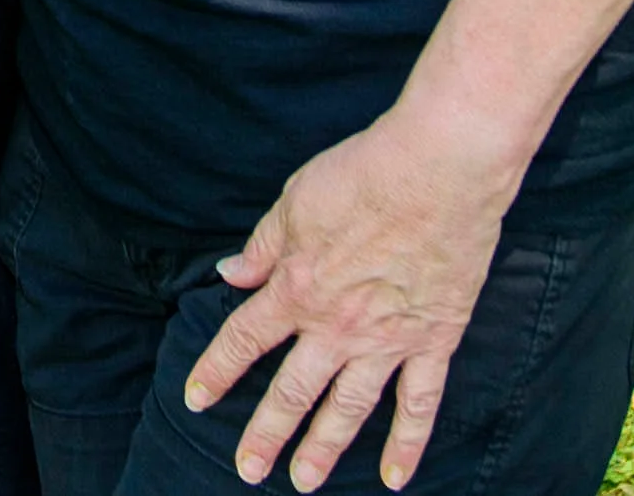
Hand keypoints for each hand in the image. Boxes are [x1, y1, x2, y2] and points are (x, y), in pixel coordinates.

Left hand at [185, 115, 516, 489]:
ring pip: (348, 409)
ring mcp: (387, 339)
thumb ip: (263, 246)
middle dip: (265, 432)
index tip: (195, 400)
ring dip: (324, 449)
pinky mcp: (434, 340)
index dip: (216, 371)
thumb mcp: (295, 200)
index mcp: (297, 288)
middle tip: (247, 469)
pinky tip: (395, 478)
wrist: (438, 169)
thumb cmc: (364, 174)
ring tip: (304, 481)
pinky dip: (408, 444)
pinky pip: (420, 404)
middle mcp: (337, 325)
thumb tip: (229, 274)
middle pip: (292, 390)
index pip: (244, 339)